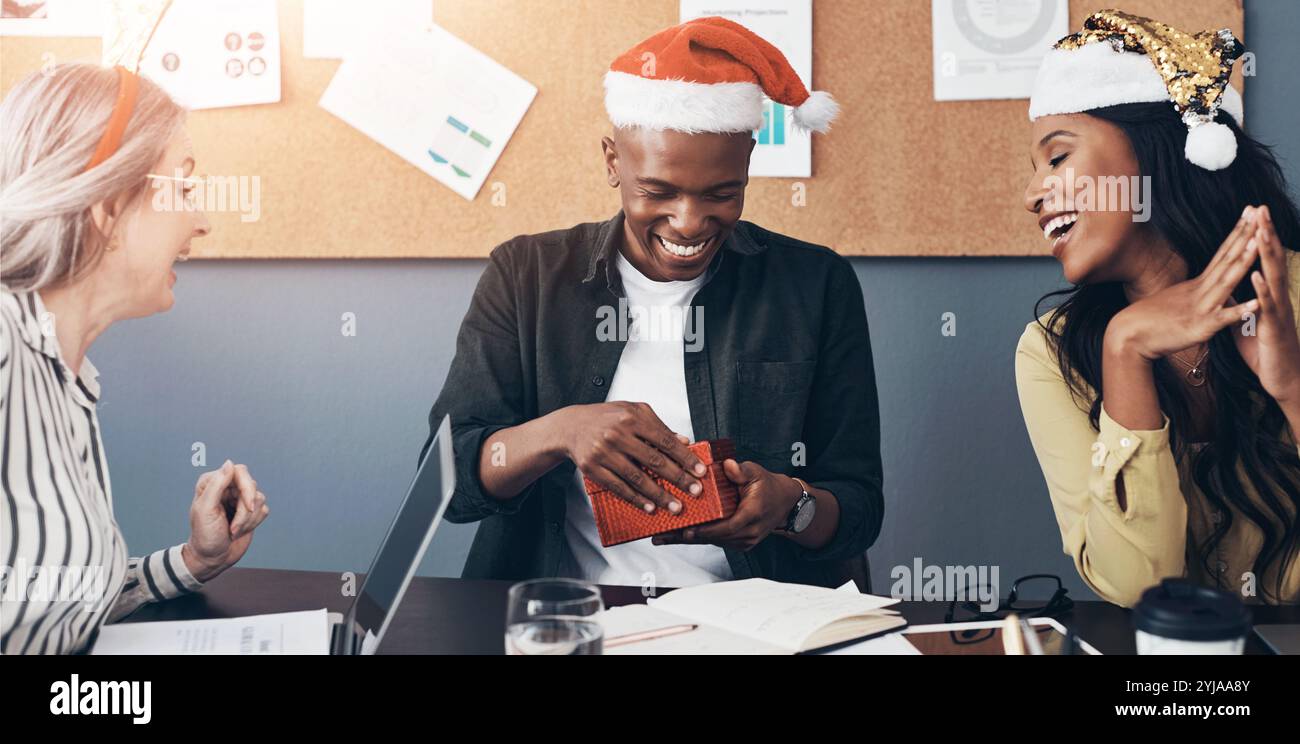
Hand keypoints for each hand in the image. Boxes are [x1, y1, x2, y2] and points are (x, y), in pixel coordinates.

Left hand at [183, 460, 269, 581]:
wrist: (213, 558)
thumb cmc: (205, 536)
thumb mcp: (205, 509)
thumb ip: (216, 484)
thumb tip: (229, 463)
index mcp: (212, 482)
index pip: (239, 471)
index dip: (246, 488)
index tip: (246, 507)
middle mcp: (227, 487)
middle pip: (251, 485)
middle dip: (246, 510)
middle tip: (235, 527)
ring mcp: (239, 499)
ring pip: (259, 499)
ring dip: (248, 520)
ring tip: (233, 530)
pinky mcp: (251, 510)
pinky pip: (264, 509)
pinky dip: (254, 523)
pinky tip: (240, 530)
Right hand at [560, 402, 706, 514]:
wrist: (571, 426)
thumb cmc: (607, 418)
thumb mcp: (633, 412)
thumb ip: (659, 426)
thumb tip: (685, 441)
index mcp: (632, 418)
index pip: (665, 440)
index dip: (685, 457)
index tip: (700, 471)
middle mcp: (618, 434)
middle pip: (654, 460)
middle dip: (678, 478)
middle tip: (695, 492)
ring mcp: (604, 452)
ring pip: (637, 478)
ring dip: (659, 495)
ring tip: (676, 506)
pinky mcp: (592, 468)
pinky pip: (618, 487)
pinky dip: (635, 499)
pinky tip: (650, 507)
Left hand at [652, 459, 801, 551]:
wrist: (784, 503)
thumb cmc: (768, 486)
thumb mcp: (756, 472)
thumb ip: (740, 471)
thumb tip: (727, 465)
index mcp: (752, 514)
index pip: (727, 527)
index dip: (705, 530)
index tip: (687, 530)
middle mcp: (749, 532)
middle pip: (714, 538)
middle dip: (687, 537)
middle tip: (662, 535)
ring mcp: (745, 540)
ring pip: (713, 541)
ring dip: (688, 538)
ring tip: (662, 536)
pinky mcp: (739, 543)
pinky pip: (716, 541)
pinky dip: (698, 537)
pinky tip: (677, 535)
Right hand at [1106, 206, 1260, 360]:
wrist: (1127, 337)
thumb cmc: (1147, 322)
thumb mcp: (1173, 301)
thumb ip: (1190, 295)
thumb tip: (1198, 290)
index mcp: (1196, 285)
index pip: (1221, 253)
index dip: (1237, 232)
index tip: (1250, 212)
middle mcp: (1200, 291)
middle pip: (1226, 260)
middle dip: (1245, 235)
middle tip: (1260, 211)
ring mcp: (1200, 308)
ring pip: (1225, 282)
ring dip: (1243, 263)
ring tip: (1258, 243)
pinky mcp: (1199, 328)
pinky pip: (1222, 319)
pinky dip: (1239, 311)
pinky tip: (1256, 303)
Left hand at [1234, 205, 1299, 407]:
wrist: (1283, 378)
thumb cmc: (1266, 349)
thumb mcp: (1248, 320)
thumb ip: (1241, 301)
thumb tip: (1230, 286)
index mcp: (1269, 294)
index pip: (1264, 259)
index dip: (1258, 236)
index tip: (1252, 212)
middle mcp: (1277, 298)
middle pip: (1272, 261)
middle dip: (1266, 234)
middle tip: (1260, 208)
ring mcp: (1278, 312)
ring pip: (1273, 278)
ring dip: (1267, 256)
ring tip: (1261, 232)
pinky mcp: (1275, 330)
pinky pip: (1268, 308)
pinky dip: (1262, 292)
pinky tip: (1256, 276)